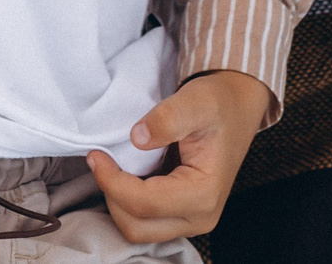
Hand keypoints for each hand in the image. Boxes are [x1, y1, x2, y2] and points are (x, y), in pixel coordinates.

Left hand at [88, 69, 272, 241]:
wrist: (236, 109)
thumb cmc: (218, 105)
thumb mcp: (196, 101)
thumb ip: (168, 118)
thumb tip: (138, 137)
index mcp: (204, 194)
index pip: (143, 203)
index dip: (112, 181)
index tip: (96, 155)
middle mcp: (200, 217)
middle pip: (137, 226)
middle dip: (111, 195)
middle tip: (100, 161)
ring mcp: (191, 221)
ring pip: (138, 230)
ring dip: (117, 201)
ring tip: (111, 167)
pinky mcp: (182, 217)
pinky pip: (145, 222)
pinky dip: (127, 203)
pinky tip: (125, 174)